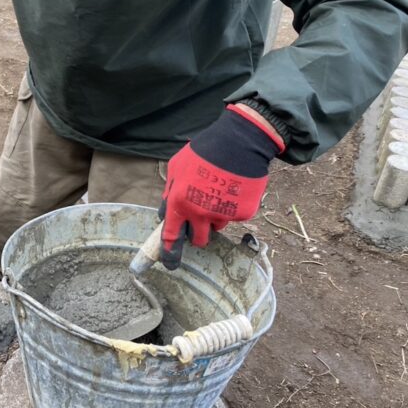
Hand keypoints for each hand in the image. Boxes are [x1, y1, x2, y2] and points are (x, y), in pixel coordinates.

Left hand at [159, 105, 283, 268]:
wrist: (239, 143)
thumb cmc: (203, 153)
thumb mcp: (176, 167)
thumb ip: (169, 191)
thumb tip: (165, 209)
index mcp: (179, 203)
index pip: (172, 236)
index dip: (170, 252)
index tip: (169, 263)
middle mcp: (199, 213)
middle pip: (199, 240)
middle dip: (198, 234)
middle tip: (201, 220)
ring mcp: (223, 214)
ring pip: (217, 227)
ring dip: (216, 216)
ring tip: (219, 192)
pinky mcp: (242, 213)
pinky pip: (234, 217)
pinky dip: (233, 207)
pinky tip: (234, 189)